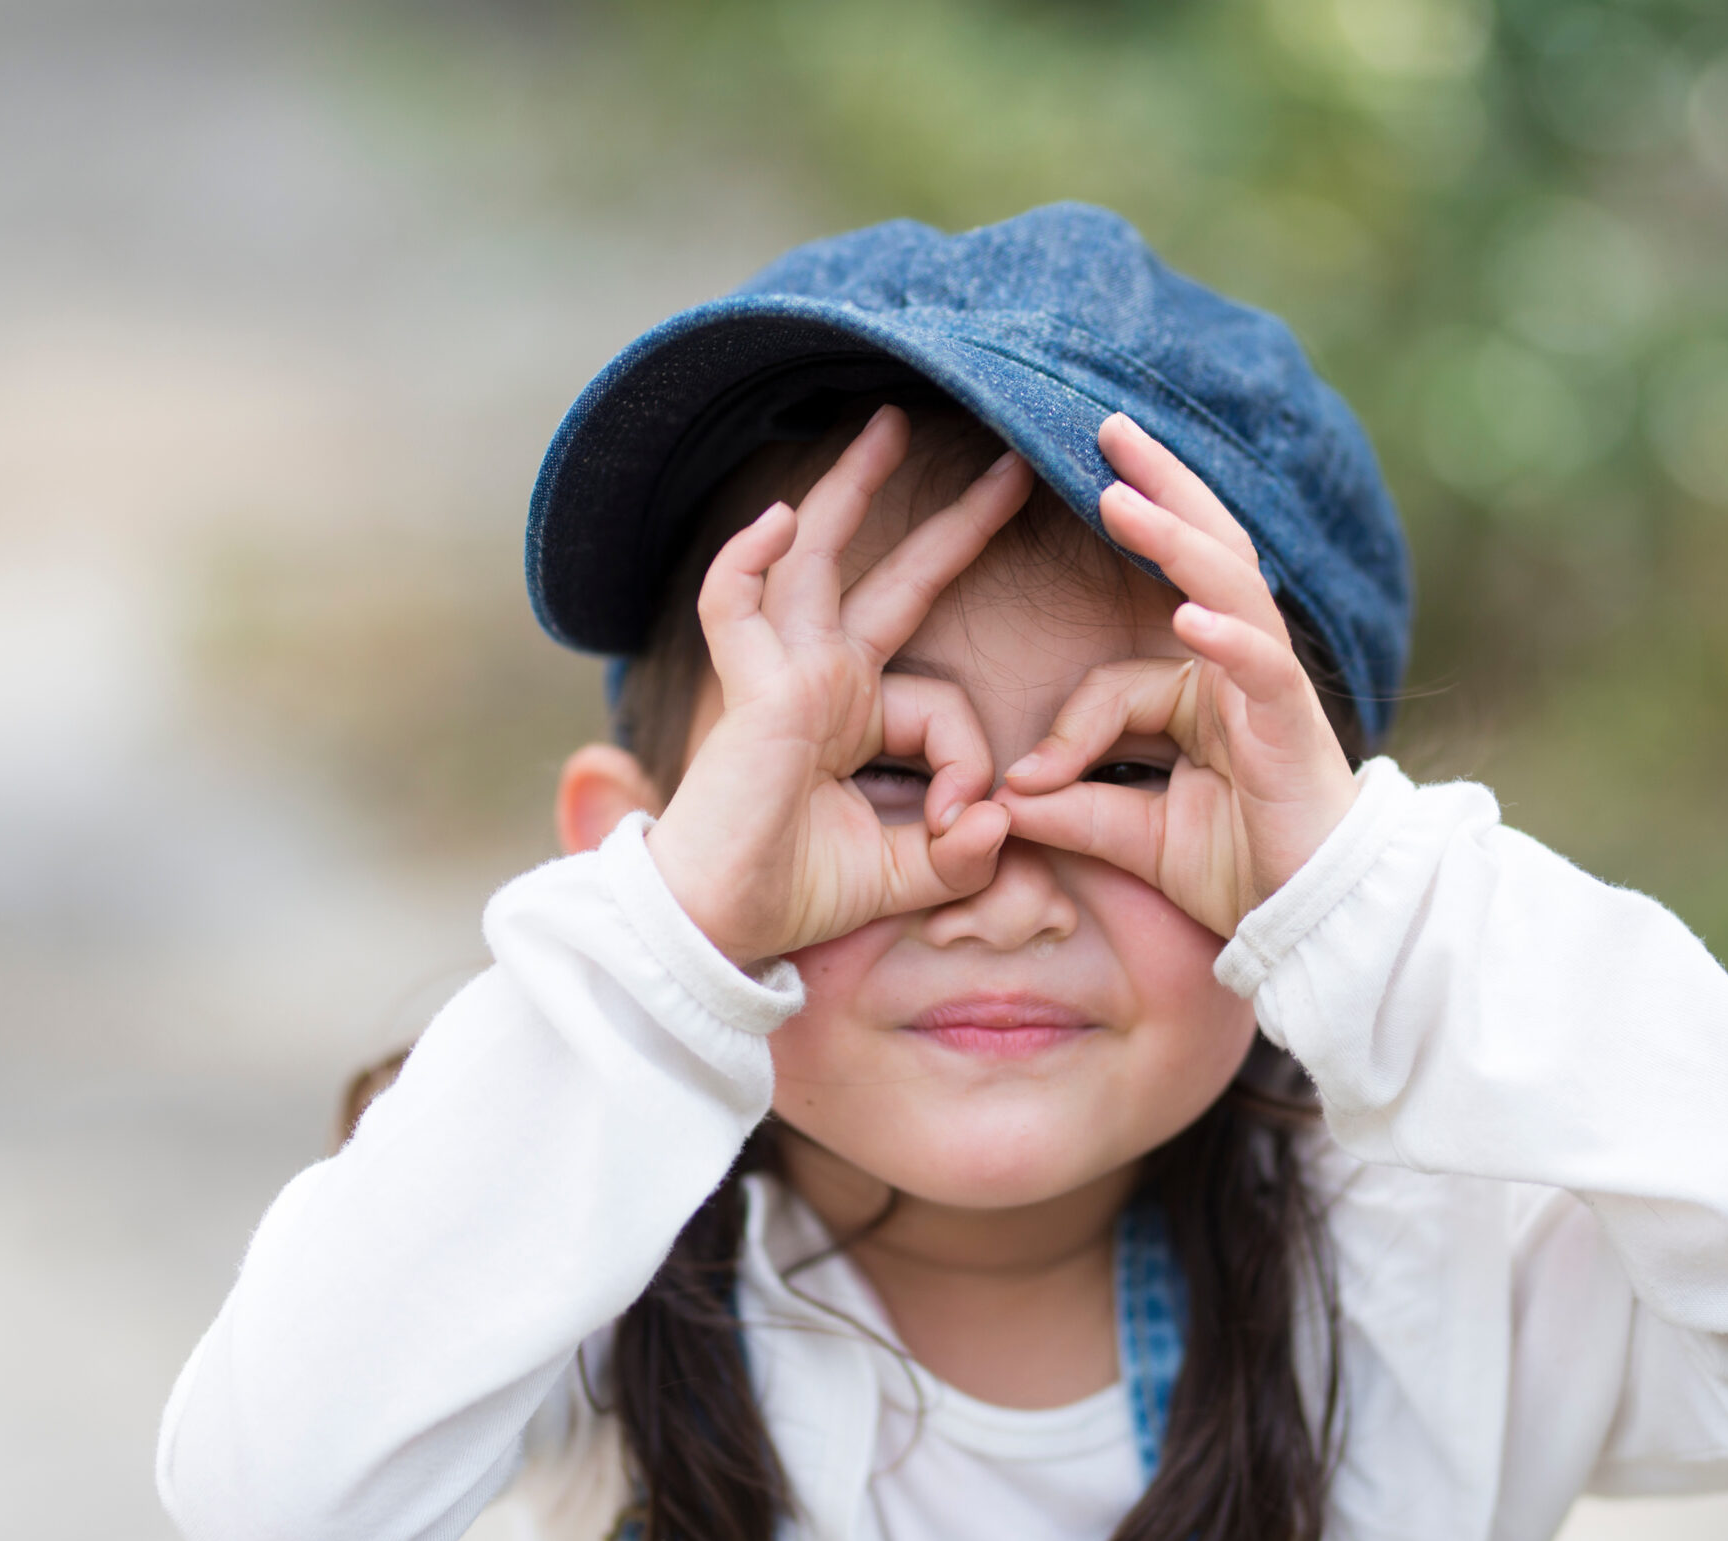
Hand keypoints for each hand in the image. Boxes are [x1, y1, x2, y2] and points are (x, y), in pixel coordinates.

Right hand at [645, 406, 1033, 965]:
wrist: (716, 928)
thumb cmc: (792, 896)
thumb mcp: (903, 876)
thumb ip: (960, 855)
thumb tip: (1003, 819)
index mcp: (856, 719)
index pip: (943, 703)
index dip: (968, 760)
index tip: (969, 824)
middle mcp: (823, 683)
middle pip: (893, 581)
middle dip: (953, 524)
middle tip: (1012, 464)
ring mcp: (784, 678)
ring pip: (817, 561)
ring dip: (851, 490)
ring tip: (891, 426)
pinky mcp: (752, 693)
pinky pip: (735, 606)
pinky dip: (748, 560)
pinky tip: (776, 519)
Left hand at [993, 414, 1359, 938]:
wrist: (1321, 925)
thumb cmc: (1243, 872)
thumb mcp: (1137, 837)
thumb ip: (1077, 809)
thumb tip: (1004, 798)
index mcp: (1204, 693)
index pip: (1119, 679)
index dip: (1069, 730)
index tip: (1024, 786)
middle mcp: (1241, 672)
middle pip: (1204, 558)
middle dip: (1158, 489)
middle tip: (1108, 426)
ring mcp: (1272, 692)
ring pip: (1231, 591)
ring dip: (1176, 540)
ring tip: (1123, 494)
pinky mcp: (1295, 729)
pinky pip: (1263, 669)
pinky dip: (1229, 639)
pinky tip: (1192, 617)